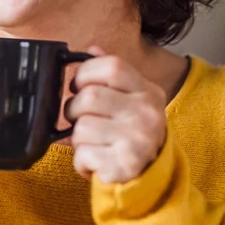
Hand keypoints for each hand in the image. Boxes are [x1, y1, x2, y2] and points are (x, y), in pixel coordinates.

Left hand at [65, 48, 167, 184]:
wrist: (151, 175)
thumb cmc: (131, 132)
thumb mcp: (130, 98)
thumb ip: (111, 75)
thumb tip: (92, 49)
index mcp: (148, 91)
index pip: (111, 66)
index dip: (85, 73)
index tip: (79, 86)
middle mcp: (147, 113)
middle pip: (89, 97)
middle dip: (74, 110)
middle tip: (80, 119)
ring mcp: (138, 140)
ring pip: (81, 128)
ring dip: (77, 139)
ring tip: (93, 143)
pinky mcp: (124, 165)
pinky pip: (82, 155)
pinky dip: (81, 160)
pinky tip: (96, 160)